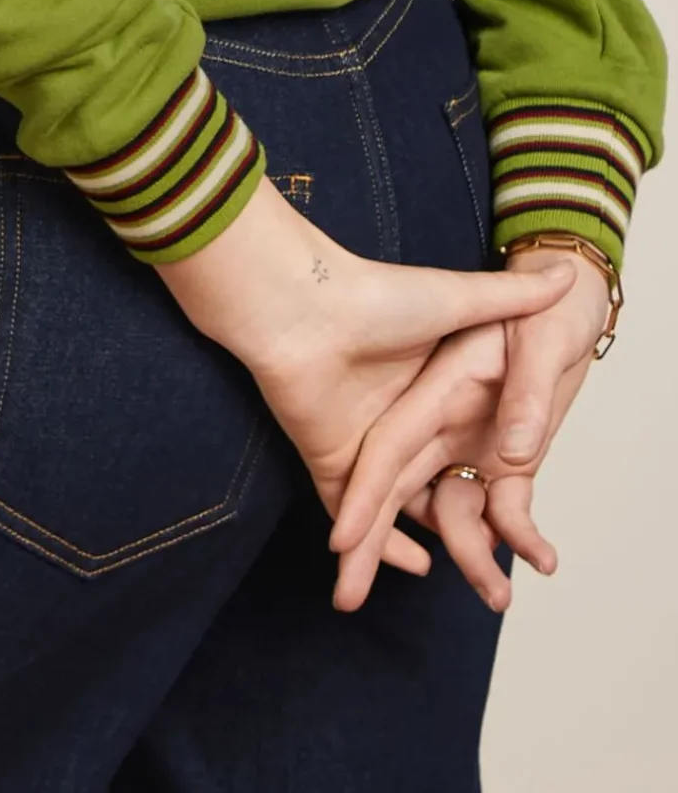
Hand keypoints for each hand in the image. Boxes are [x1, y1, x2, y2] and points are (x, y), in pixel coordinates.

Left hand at [155, 176, 576, 605]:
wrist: (303, 301)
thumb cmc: (378, 294)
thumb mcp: (457, 299)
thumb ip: (507, 296)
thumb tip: (565, 279)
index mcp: (430, 391)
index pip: (468, 449)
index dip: (497, 484)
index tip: (524, 520)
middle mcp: (397, 423)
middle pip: (435, 493)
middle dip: (467, 542)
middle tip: (501, 589)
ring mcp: (360, 445)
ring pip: (393, 512)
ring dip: (422, 549)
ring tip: (463, 586)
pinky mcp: (328, 460)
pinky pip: (354, 515)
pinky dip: (379, 544)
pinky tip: (412, 565)